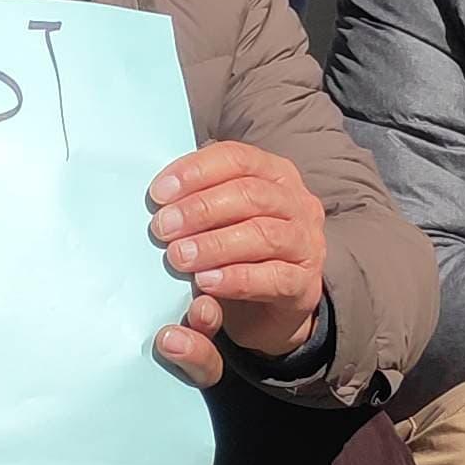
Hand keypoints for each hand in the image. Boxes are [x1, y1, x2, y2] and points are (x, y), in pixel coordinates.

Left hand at [149, 140, 326, 383]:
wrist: (271, 306)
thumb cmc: (239, 250)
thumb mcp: (222, 218)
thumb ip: (199, 199)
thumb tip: (158, 195)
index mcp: (275, 174)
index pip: (237, 158)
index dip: (196, 172)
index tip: (159, 194)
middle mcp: (297, 203)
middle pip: (250, 194)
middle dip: (200, 209)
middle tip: (162, 228)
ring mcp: (306, 243)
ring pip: (264, 235)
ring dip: (215, 245)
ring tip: (179, 257)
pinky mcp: (306, 283)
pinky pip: (274, 277)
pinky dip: (236, 278)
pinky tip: (206, 282)